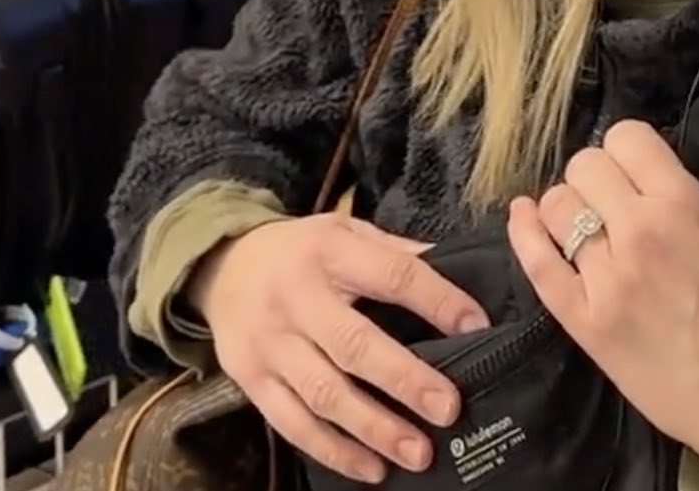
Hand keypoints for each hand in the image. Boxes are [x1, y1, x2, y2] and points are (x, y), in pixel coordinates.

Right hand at [186, 213, 490, 482]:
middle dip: (404, 380)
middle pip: (354, 345)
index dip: (437, 301)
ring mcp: (270, 342)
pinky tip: (371, 469)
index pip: (392, 275)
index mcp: (330, 251)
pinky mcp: (251, 379)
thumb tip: (461, 269)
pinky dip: (333, 451)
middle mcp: (296, 297)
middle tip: (448, 409)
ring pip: (324, 393)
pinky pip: (292, 423)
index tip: (476, 327)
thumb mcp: (345, 231)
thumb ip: (396, 253)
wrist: (222, 266)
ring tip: (417, 452)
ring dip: (374, 428)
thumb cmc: (302, 252)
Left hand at [508, 120, 698, 480]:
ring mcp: (605, 277)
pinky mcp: (582, 319)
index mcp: (684, 205)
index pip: (626, 137)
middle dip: (596, 176)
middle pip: (584, 166)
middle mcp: (638, 231)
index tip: (635, 170)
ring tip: (581, 224)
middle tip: (610, 201)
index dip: (628, 150)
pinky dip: (523, 233)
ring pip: (555, 206)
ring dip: (566, 207)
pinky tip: (523, 217)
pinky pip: (536, 262)